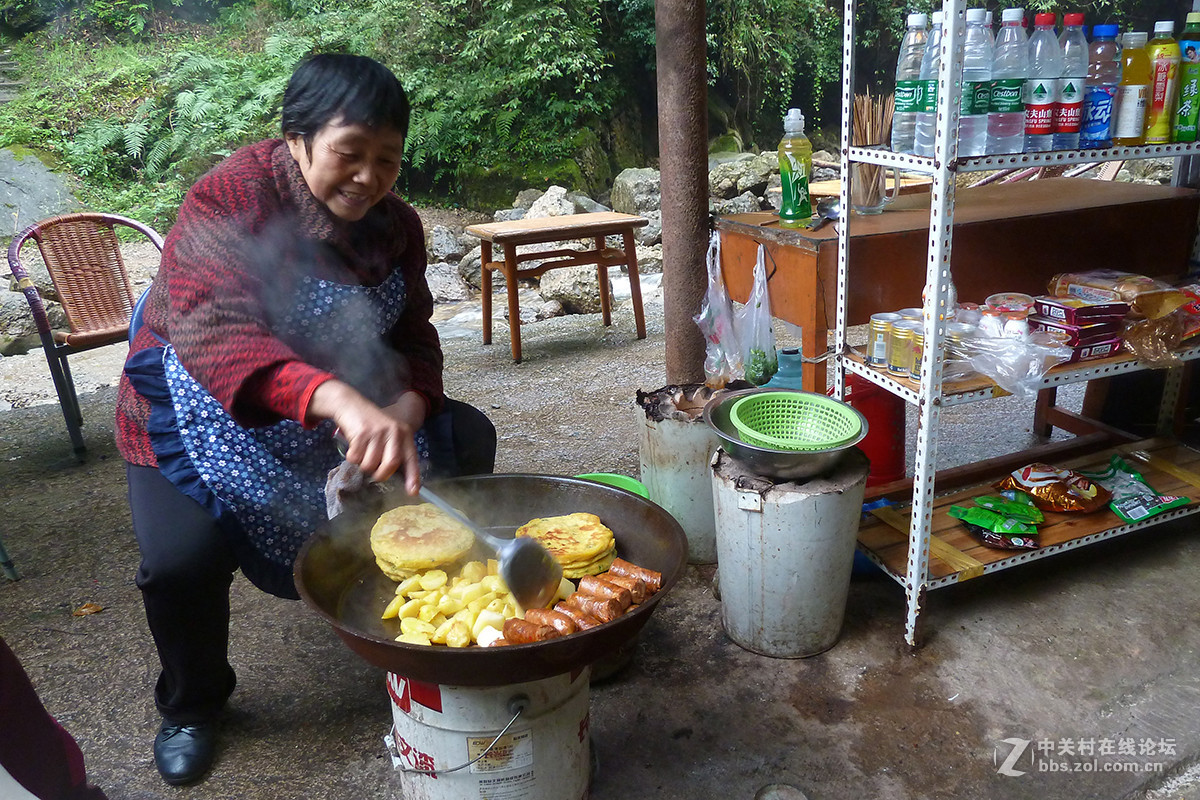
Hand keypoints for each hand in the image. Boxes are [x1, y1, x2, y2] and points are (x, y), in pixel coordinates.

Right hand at [308, 381, 423, 492]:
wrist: (351, 404)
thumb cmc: (370, 424)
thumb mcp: (387, 434)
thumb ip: (393, 451)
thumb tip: (393, 476)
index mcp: (404, 433)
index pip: (411, 458)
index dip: (412, 476)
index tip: (413, 492)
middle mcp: (394, 432)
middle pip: (391, 463)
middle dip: (381, 474)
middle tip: (375, 474)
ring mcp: (378, 432)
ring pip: (371, 463)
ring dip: (363, 465)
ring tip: (362, 454)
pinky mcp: (362, 432)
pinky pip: (356, 457)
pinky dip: (352, 457)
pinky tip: (354, 446)